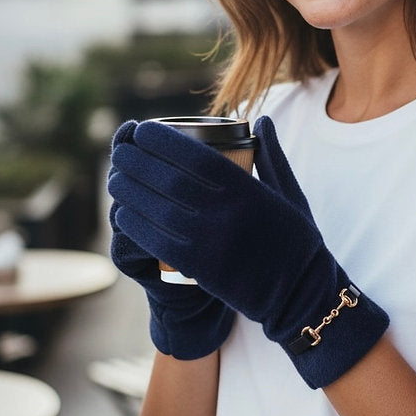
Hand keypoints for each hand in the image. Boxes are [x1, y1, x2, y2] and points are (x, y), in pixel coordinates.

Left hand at [109, 116, 388, 387]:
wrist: (300, 295)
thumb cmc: (296, 240)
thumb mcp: (291, 192)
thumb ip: (273, 155)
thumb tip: (261, 120)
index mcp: (248, 189)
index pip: (196, 156)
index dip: (163, 141)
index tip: (142, 130)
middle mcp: (227, 213)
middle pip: (169, 180)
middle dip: (137, 161)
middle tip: (119, 151)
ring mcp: (212, 242)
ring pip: (157, 210)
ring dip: (129, 191)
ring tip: (115, 178)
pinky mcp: (200, 269)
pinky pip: (158, 242)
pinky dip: (135, 225)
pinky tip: (122, 213)